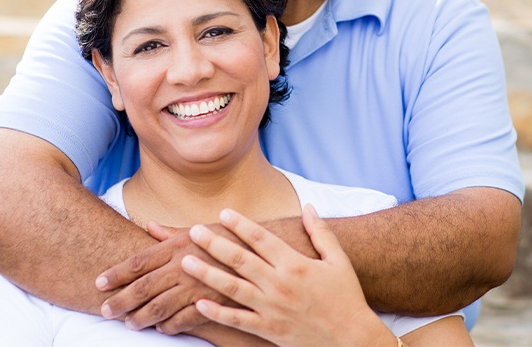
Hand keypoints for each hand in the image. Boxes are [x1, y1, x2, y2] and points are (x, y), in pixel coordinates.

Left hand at [95, 222, 238, 332]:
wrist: (264, 251)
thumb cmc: (229, 237)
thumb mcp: (198, 230)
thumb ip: (170, 233)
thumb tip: (149, 225)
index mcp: (178, 245)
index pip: (140, 261)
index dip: (117, 273)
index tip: (99, 282)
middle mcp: (184, 265)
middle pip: (144, 286)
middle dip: (121, 300)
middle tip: (104, 310)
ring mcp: (197, 285)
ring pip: (160, 307)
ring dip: (141, 317)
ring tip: (128, 324)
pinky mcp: (212, 302)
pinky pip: (184, 320)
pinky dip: (170, 327)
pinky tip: (161, 329)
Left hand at [182, 205, 394, 346]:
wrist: (353, 341)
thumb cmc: (347, 297)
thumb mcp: (338, 260)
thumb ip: (320, 232)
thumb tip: (308, 205)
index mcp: (295, 264)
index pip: (261, 238)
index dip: (240, 224)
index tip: (223, 212)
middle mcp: (279, 285)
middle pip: (240, 260)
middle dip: (214, 243)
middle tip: (193, 231)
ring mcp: (272, 309)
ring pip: (232, 288)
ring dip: (207, 274)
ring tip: (185, 262)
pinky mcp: (269, 330)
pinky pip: (238, 321)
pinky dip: (217, 313)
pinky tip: (199, 304)